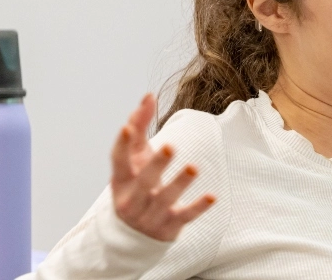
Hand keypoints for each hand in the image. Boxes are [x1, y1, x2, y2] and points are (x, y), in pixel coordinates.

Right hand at [110, 93, 215, 240]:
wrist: (133, 234)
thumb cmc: (135, 184)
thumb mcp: (135, 158)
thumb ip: (140, 127)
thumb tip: (148, 96)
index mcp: (121, 180)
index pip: (118, 161)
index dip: (122, 145)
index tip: (128, 127)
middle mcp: (132, 199)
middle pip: (144, 181)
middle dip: (156, 164)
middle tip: (170, 146)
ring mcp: (150, 215)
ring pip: (164, 199)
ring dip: (179, 183)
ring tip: (194, 167)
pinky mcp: (169, 226)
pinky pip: (184, 216)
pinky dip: (198, 208)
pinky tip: (213, 196)